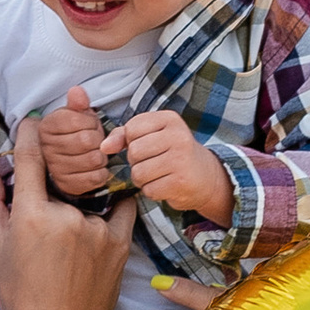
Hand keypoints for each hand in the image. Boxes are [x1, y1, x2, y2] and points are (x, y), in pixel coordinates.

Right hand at [0, 119, 132, 309]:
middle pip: (62, 176)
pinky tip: (110, 203)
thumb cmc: (21, 294)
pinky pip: (122, 208)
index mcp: (31, 215)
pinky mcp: (121, 242)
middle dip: (58, 171)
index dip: (30, 134)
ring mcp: (97, 228)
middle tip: (56, 171)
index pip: (29, 157)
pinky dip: (116, 202)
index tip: (33, 122)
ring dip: (81, 196)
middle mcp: (65, 216)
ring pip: (88, 194)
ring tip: (73, 221)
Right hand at [38, 84, 114, 199]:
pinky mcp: (67, 185)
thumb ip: (78, 103)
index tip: (89, 124)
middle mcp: (46, 148)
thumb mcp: (77, 114)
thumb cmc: (76, 132)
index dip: (90, 122)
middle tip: (95, 140)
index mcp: (46, 127)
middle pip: (86, 140)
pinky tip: (95, 167)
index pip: (77, 121)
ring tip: (95, 152)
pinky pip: (96, 177)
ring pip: (93, 159)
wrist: (71, 157)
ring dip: (101, 155)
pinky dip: (102, 171)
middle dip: (98, 138)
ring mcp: (55, 169)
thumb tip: (77, 91)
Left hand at [106, 107, 234, 223]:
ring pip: (139, 173)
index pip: (131, 129)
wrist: (205, 177)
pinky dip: (152, 191)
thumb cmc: (172, 153)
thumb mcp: (151, 136)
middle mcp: (178, 136)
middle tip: (153, 163)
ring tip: (158, 174)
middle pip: (134, 152)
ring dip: (143, 179)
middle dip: (137, 162)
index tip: (148, 145)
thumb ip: (124, 135)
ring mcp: (181, 159)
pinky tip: (165, 185)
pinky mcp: (181, 182)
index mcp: (169, 119)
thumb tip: (103, 147)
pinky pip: (149, 190)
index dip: (132, 142)